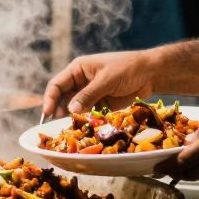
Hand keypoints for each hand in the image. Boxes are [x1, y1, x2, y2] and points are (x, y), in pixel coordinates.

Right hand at [42, 51, 159, 117]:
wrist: (150, 73)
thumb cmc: (127, 69)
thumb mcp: (106, 80)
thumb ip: (88, 94)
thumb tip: (70, 109)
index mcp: (78, 69)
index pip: (57, 84)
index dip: (50, 98)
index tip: (47, 113)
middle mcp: (81, 81)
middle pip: (63, 98)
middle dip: (59, 111)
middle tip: (58, 125)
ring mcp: (91, 94)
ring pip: (75, 108)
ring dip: (72, 118)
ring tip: (71, 128)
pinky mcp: (101, 104)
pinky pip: (88, 114)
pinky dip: (85, 121)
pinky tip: (84, 129)